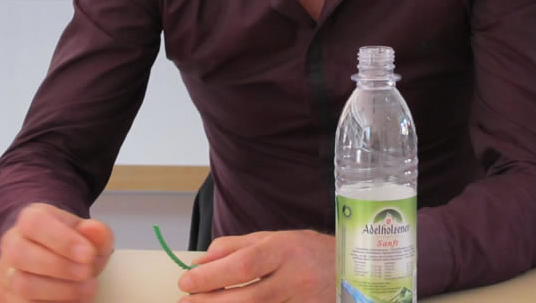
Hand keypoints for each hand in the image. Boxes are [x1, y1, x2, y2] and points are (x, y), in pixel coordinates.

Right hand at [0, 203, 113, 302]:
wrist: (57, 258)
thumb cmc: (73, 245)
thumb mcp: (90, 235)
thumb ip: (96, 232)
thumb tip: (93, 229)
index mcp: (30, 218)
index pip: (35, 223)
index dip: (62, 240)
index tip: (88, 254)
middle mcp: (12, 243)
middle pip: (22, 254)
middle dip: (61, 267)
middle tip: (87, 273)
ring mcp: (6, 272)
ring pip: (22, 284)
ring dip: (60, 290)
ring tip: (86, 289)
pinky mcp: (6, 297)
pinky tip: (71, 300)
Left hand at [177, 230, 333, 301]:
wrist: (350, 271)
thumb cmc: (307, 251)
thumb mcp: (273, 238)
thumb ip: (236, 247)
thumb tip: (201, 260)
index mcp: (285, 250)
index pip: (244, 265)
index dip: (213, 275)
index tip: (186, 280)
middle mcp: (294, 279)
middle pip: (247, 298)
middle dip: (211, 302)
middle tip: (185, 301)